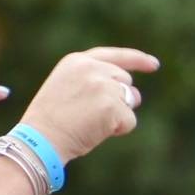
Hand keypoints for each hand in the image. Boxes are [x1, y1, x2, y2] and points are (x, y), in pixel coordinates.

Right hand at [18, 47, 159, 162]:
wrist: (40, 138)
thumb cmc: (50, 121)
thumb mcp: (66, 88)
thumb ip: (92, 80)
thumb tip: (128, 91)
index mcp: (77, 61)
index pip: (115, 56)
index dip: (137, 60)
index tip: (154, 65)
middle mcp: (93, 68)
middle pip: (125, 81)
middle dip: (120, 99)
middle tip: (95, 115)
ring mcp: (103, 85)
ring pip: (130, 101)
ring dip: (119, 115)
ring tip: (92, 122)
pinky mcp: (112, 106)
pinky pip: (130, 121)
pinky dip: (119, 130)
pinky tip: (97, 132)